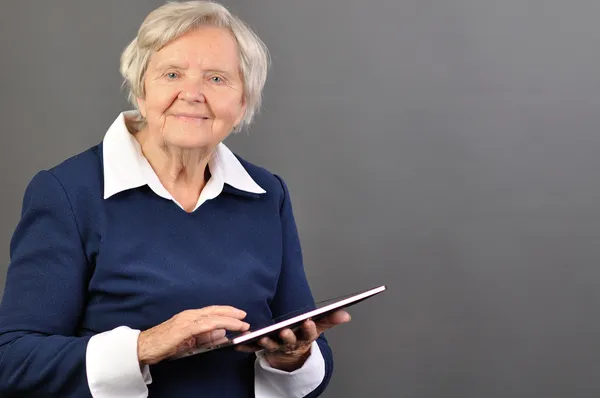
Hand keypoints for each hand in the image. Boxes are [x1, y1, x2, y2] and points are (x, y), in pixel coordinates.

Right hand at [137, 306, 248, 364]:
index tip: (239, 315)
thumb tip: (221, 334)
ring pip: (213, 317)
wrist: (144, 347)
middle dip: (232, 313)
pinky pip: (205, 325)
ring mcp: (186, 321)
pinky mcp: (184, 329)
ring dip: (229, 320)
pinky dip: (218, 325)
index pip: (212, 311)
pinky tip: (226, 328)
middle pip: (215, 310)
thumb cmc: (163, 344)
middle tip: (244, 316)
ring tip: (241, 324)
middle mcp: (189, 315)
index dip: (227, 312)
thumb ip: (204, 337)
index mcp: (190, 316)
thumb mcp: (188, 341)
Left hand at [236, 310, 350, 371]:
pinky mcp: (263, 349)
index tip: (308, 321)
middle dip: (287, 336)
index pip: (309, 333)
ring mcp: (276, 347)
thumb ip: (330, 319)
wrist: (290, 355)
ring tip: (262, 337)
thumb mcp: (318, 327)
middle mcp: (290, 343)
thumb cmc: (303, 335)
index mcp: (304, 338)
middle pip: (289, 340)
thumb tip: (346, 314)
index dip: (309, 328)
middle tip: (284, 330)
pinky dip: (246, 346)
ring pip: (272, 346)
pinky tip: (237, 344)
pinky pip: (253, 348)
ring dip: (267, 342)